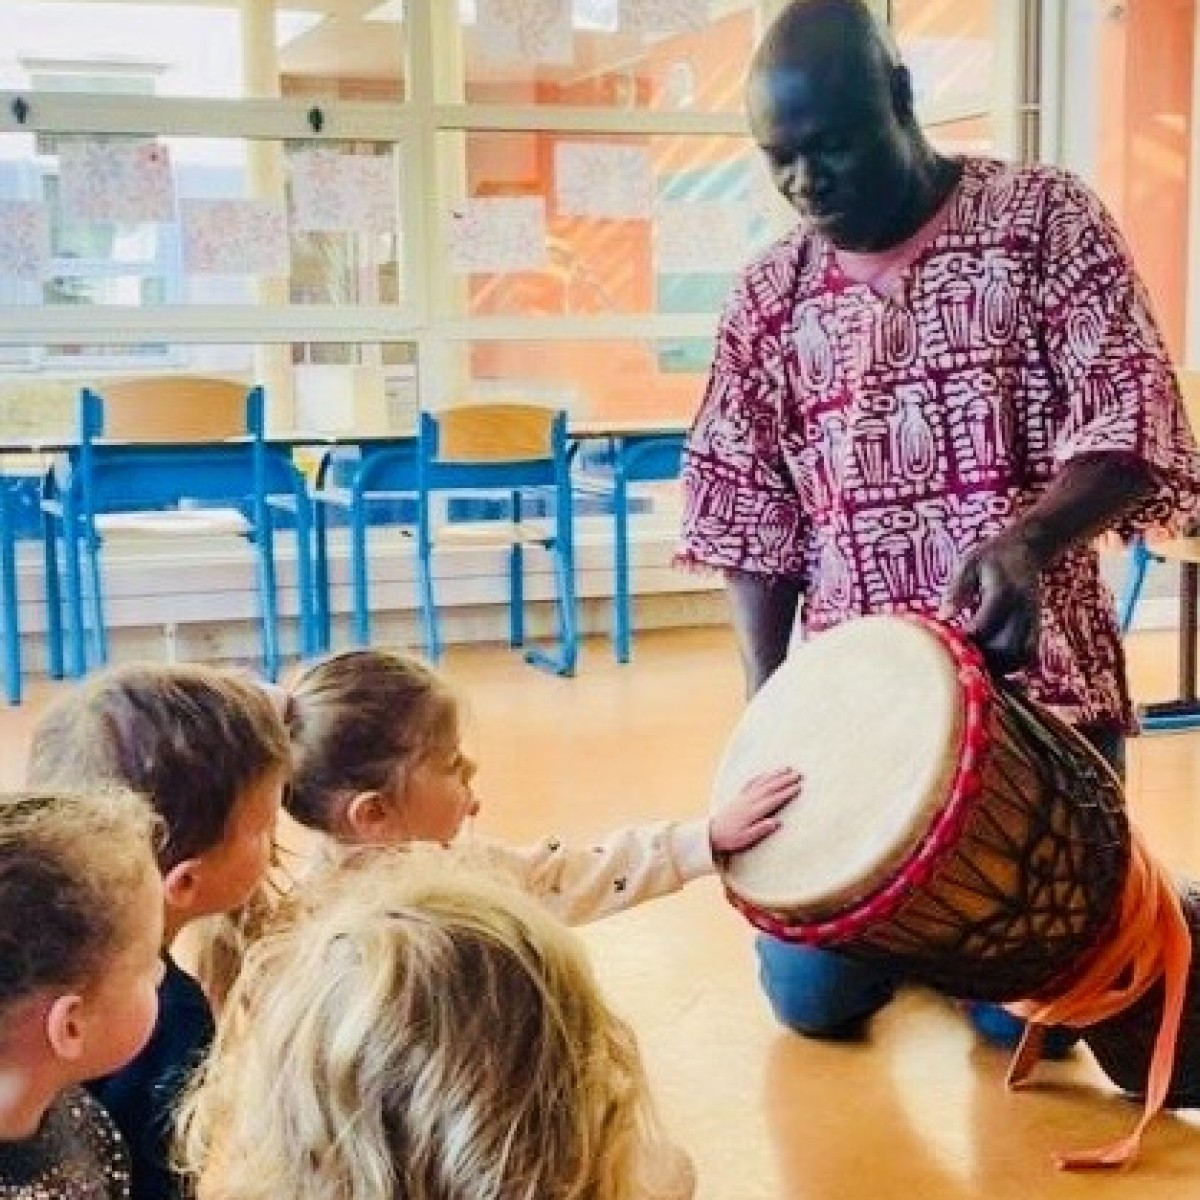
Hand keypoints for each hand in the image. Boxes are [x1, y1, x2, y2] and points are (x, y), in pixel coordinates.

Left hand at [709, 767, 800, 855]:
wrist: (710, 833)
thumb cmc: (729, 838)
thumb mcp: (745, 839)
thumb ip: (760, 830)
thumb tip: (776, 822)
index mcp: (752, 812)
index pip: (773, 800)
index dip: (786, 793)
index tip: (798, 787)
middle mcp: (748, 801)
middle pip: (769, 787)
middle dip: (784, 780)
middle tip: (798, 774)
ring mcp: (743, 797)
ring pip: (761, 782)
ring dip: (775, 775)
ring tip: (787, 768)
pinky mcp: (738, 796)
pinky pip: (751, 782)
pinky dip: (760, 776)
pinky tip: (767, 773)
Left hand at [939, 533, 1041, 674]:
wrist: (1026, 550)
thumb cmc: (991, 557)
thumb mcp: (969, 564)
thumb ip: (957, 589)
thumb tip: (943, 617)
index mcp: (1003, 592)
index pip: (983, 628)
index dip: (963, 642)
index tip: (946, 646)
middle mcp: (1023, 610)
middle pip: (1005, 649)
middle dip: (981, 659)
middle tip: (960, 659)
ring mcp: (1033, 621)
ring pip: (1019, 657)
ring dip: (996, 667)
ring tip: (974, 662)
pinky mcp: (1037, 628)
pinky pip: (1027, 656)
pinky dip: (1010, 665)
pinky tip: (992, 662)